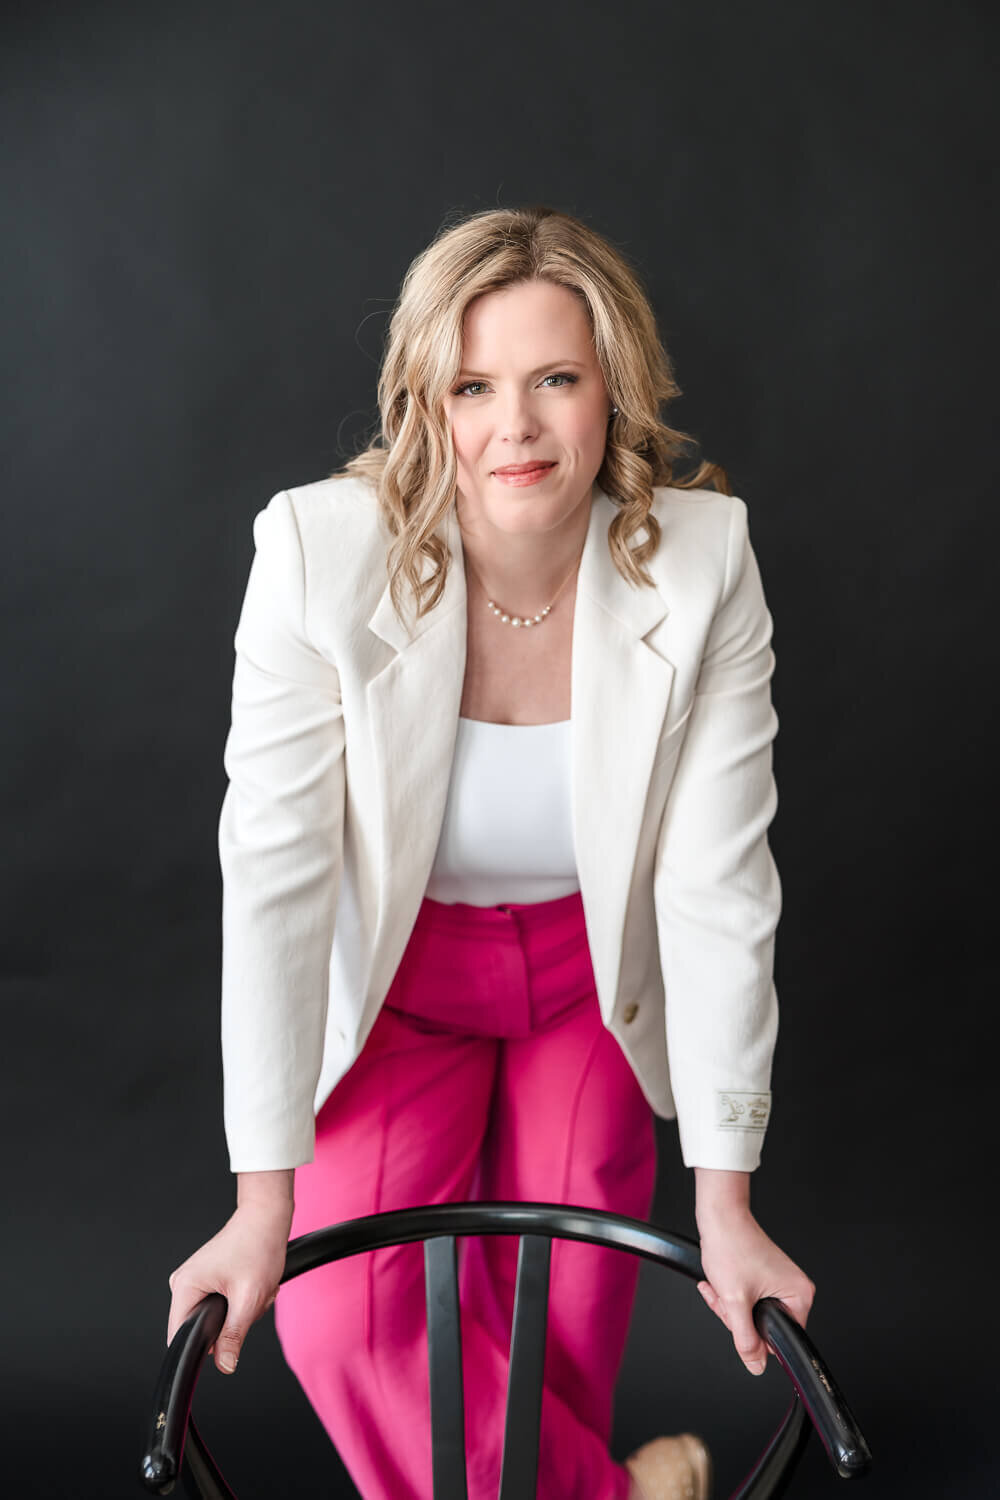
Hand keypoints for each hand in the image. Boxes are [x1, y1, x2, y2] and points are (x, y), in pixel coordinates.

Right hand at [167, 1198, 292, 1375]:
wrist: (266, 1216)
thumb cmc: (258, 1245)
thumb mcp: (249, 1298)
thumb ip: (233, 1335)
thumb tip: (224, 1366)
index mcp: (185, 1287)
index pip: (180, 1337)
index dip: (202, 1348)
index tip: (225, 1342)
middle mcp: (184, 1283)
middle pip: (202, 1328)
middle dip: (231, 1323)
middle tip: (250, 1300)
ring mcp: (195, 1279)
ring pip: (216, 1317)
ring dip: (241, 1310)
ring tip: (253, 1287)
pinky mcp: (207, 1278)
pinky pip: (222, 1304)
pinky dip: (241, 1299)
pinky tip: (252, 1283)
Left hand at [695, 1210, 814, 1375]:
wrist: (719, 1216)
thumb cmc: (731, 1246)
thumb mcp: (735, 1302)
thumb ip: (746, 1339)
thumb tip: (756, 1365)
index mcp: (800, 1295)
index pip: (782, 1339)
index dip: (757, 1337)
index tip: (738, 1321)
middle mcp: (794, 1288)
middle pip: (765, 1327)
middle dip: (737, 1318)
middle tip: (726, 1299)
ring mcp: (779, 1281)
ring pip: (752, 1314)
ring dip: (730, 1305)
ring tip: (720, 1287)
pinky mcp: (765, 1276)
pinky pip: (748, 1299)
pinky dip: (730, 1295)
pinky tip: (717, 1284)